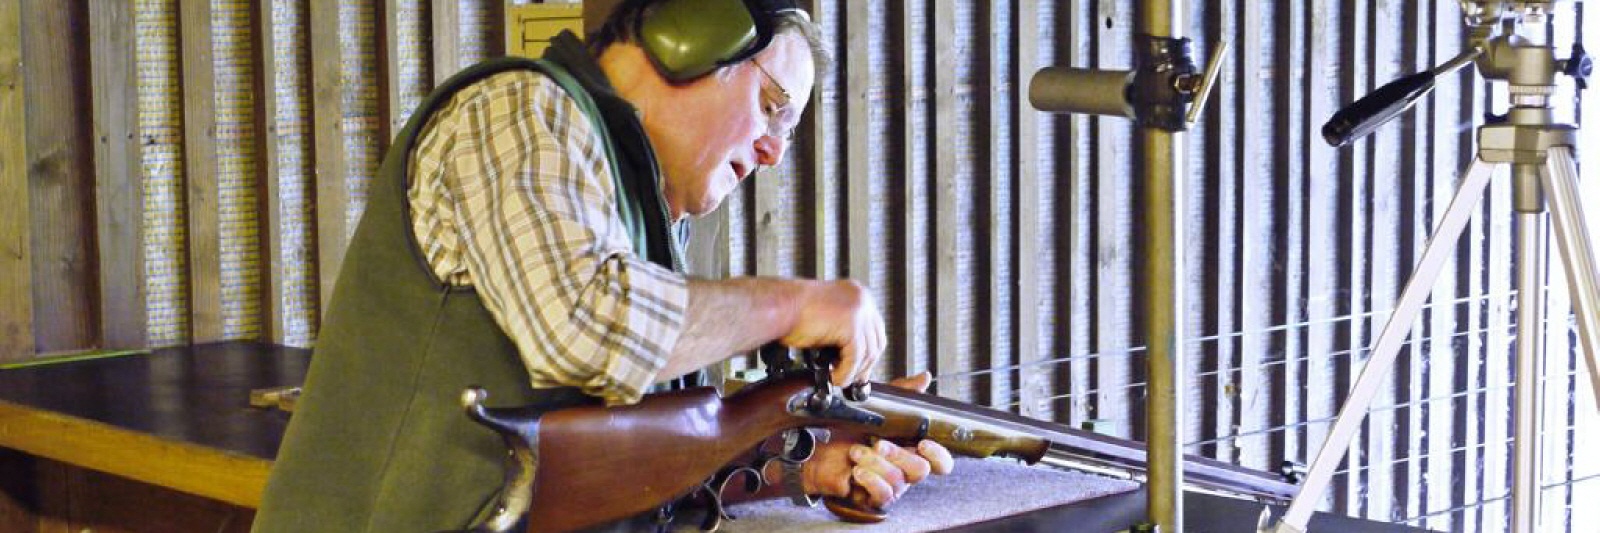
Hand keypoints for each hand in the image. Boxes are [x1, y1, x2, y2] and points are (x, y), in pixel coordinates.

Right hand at [779, 280, 885, 386]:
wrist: (779, 307)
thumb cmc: (792, 312)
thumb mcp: (827, 318)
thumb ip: (843, 331)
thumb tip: (853, 356)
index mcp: (857, 293)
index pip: (875, 328)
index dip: (868, 352)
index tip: (860, 367)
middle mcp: (862, 299)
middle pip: (876, 340)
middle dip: (864, 364)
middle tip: (853, 378)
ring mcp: (859, 311)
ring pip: (868, 352)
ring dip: (853, 371)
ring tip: (839, 378)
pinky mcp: (852, 326)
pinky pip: (855, 358)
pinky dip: (846, 373)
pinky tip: (834, 378)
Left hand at [797, 373, 954, 507]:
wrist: (816, 446)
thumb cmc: (845, 429)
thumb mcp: (875, 406)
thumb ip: (903, 393)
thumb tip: (924, 378)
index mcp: (909, 449)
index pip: (940, 461)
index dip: (938, 454)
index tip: (923, 443)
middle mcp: (903, 469)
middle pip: (921, 470)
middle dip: (899, 454)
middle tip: (878, 443)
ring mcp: (889, 485)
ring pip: (898, 481)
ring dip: (875, 463)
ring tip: (856, 452)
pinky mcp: (872, 497)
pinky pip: (883, 495)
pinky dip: (871, 480)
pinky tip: (857, 470)